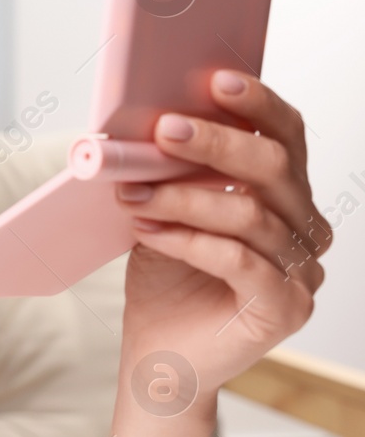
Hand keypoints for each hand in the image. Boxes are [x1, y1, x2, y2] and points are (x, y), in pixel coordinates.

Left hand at [115, 69, 329, 394]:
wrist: (159, 358)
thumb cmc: (165, 281)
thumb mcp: (163, 211)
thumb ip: (171, 171)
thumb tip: (149, 116)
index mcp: (286, 197)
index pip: (287, 137)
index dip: (258, 105)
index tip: (216, 79)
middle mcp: (304, 230)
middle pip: (273, 168)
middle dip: (215, 142)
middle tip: (163, 130)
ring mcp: (301, 272)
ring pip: (248, 214)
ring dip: (181, 197)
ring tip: (131, 193)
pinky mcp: (284, 309)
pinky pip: (240, 261)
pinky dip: (189, 240)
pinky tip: (149, 232)